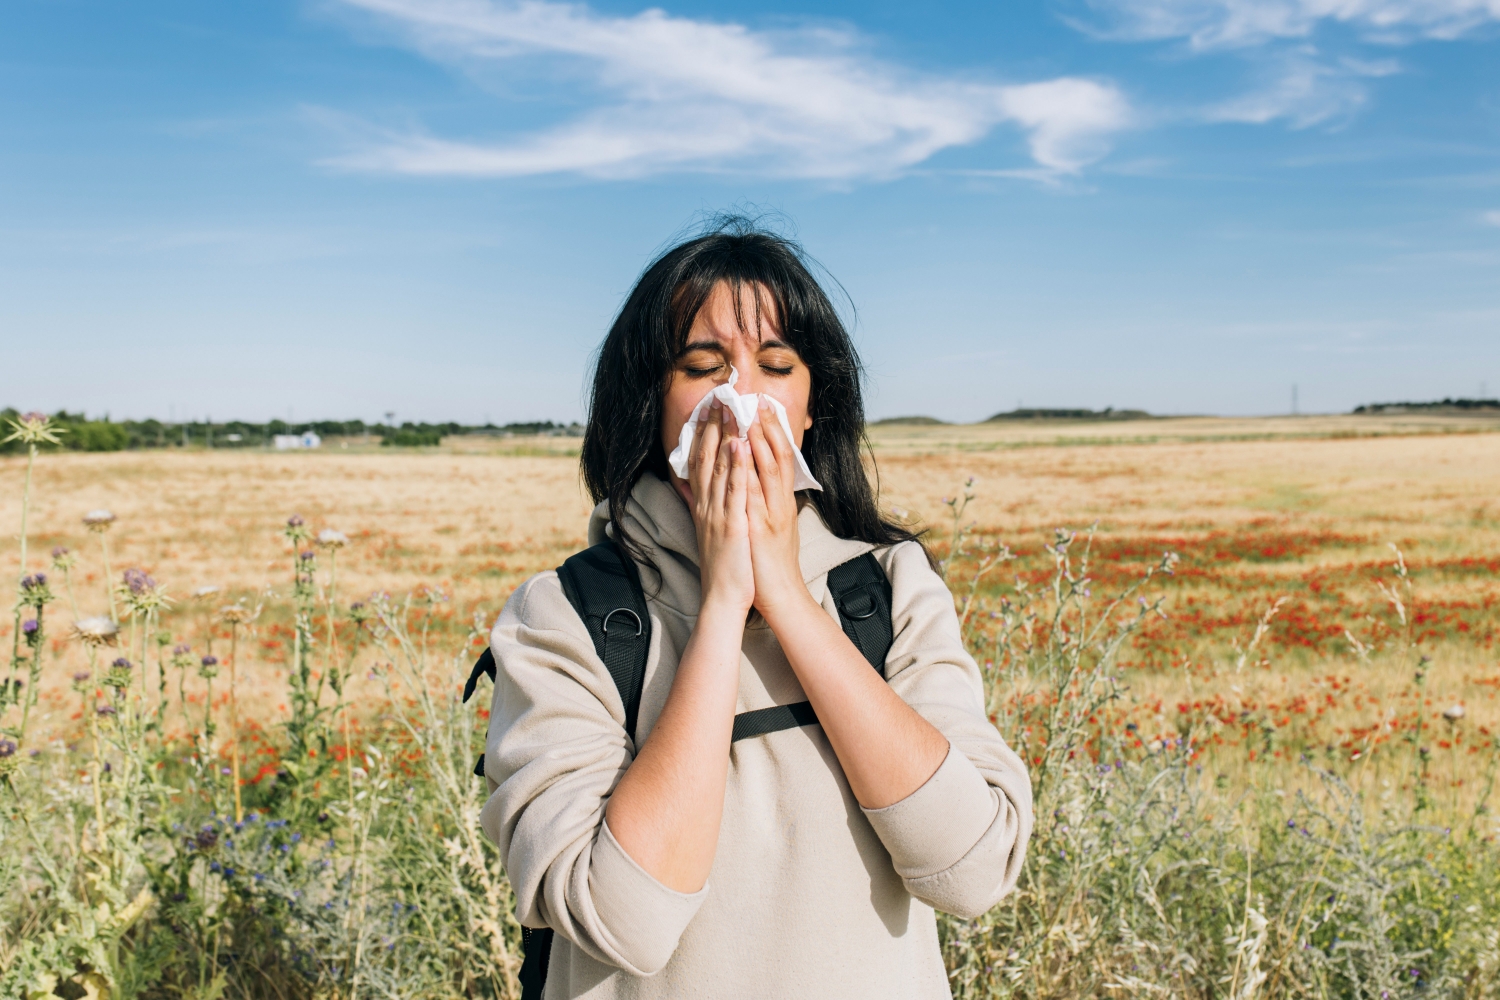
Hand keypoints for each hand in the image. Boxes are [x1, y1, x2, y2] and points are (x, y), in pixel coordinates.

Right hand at [687, 400, 754, 613]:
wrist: (723, 597)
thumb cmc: (722, 565)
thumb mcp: (708, 531)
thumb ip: (702, 506)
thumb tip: (692, 488)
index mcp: (702, 506)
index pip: (700, 464)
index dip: (702, 436)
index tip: (707, 411)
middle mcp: (706, 505)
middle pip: (706, 459)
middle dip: (711, 427)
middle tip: (716, 398)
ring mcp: (717, 513)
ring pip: (719, 468)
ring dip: (722, 436)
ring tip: (728, 410)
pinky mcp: (732, 524)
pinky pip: (734, 490)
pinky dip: (736, 466)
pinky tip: (740, 445)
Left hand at [745, 398, 809, 619]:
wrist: (781, 595)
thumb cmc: (772, 564)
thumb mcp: (772, 528)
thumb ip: (764, 505)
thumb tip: (754, 484)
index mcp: (781, 502)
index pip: (781, 458)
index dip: (772, 431)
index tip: (761, 407)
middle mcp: (780, 503)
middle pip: (777, 455)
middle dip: (765, 426)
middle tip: (755, 398)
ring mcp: (771, 513)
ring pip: (768, 468)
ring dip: (757, 439)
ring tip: (747, 413)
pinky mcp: (760, 526)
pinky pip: (754, 493)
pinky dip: (747, 469)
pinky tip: (739, 451)